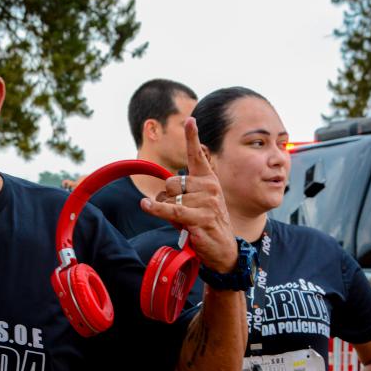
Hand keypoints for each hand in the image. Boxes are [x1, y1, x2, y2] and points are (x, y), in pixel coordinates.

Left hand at [140, 117, 235, 273]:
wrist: (224, 250)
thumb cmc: (206, 224)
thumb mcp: (198, 203)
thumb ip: (184, 191)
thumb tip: (163, 189)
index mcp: (209, 180)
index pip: (198, 155)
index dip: (193, 137)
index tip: (190, 120)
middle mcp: (210, 187)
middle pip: (172, 182)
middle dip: (166, 197)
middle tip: (178, 212)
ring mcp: (207, 202)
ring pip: (169, 198)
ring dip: (166, 210)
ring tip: (181, 221)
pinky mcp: (200, 218)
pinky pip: (171, 210)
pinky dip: (156, 209)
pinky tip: (146, 206)